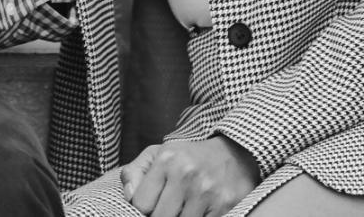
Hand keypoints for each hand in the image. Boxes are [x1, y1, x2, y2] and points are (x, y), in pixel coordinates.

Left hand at [120, 136, 258, 216]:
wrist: (234, 153)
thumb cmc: (189, 156)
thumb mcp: (158, 154)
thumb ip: (135, 173)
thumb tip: (128, 197)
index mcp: (166, 160)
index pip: (141, 203)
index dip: (143, 209)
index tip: (150, 205)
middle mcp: (186, 175)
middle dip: (160, 216)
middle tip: (167, 208)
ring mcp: (207, 192)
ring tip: (182, 208)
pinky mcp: (225, 206)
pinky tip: (198, 211)